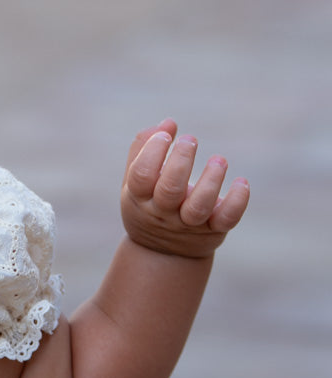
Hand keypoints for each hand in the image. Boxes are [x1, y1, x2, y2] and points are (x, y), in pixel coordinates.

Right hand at [121, 119, 249, 257]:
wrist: (163, 254)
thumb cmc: (148, 204)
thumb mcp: (134, 181)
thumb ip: (143, 149)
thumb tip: (169, 123)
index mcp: (139, 198)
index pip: (141, 176)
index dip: (152, 152)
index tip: (166, 136)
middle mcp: (163, 213)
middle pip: (170, 190)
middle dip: (181, 161)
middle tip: (190, 140)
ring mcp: (188, 224)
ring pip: (199, 206)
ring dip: (211, 181)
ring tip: (218, 160)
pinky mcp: (213, 230)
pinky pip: (227, 219)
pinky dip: (237, 201)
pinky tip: (242, 182)